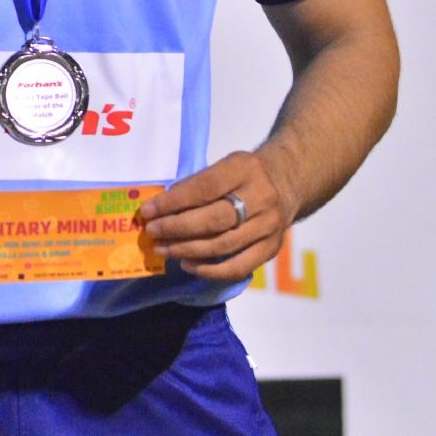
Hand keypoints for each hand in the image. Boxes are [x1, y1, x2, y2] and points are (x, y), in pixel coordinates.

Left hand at [136, 150, 297, 281]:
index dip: (173, 202)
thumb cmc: (245, 174)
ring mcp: (269, 226)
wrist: (288, 181)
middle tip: (153, 232)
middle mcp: (261, 198)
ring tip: (164, 249)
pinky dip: (211, 270)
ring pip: (223, 244)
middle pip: (214, 219)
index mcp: (245, 169)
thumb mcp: (225, 165)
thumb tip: (160, 208)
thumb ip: (197, 184)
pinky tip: (189, 265)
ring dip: (187, 250)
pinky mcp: (271, 248)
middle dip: (177, 228)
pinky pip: (238, 267)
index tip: (148, 211)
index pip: (205, 188)